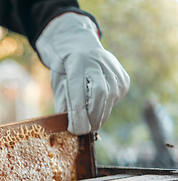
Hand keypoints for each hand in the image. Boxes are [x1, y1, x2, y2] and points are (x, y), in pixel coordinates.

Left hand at [36, 12, 129, 134]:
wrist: (81, 49)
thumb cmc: (66, 71)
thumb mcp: (57, 83)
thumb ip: (63, 104)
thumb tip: (70, 126)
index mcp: (77, 64)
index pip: (80, 94)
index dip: (78, 115)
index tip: (74, 129)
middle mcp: (99, 65)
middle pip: (99, 97)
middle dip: (90, 119)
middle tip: (81, 130)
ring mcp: (114, 71)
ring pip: (109, 101)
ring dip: (98, 116)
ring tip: (87, 121)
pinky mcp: (124, 80)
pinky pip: (115, 100)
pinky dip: (105, 109)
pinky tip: (96, 105)